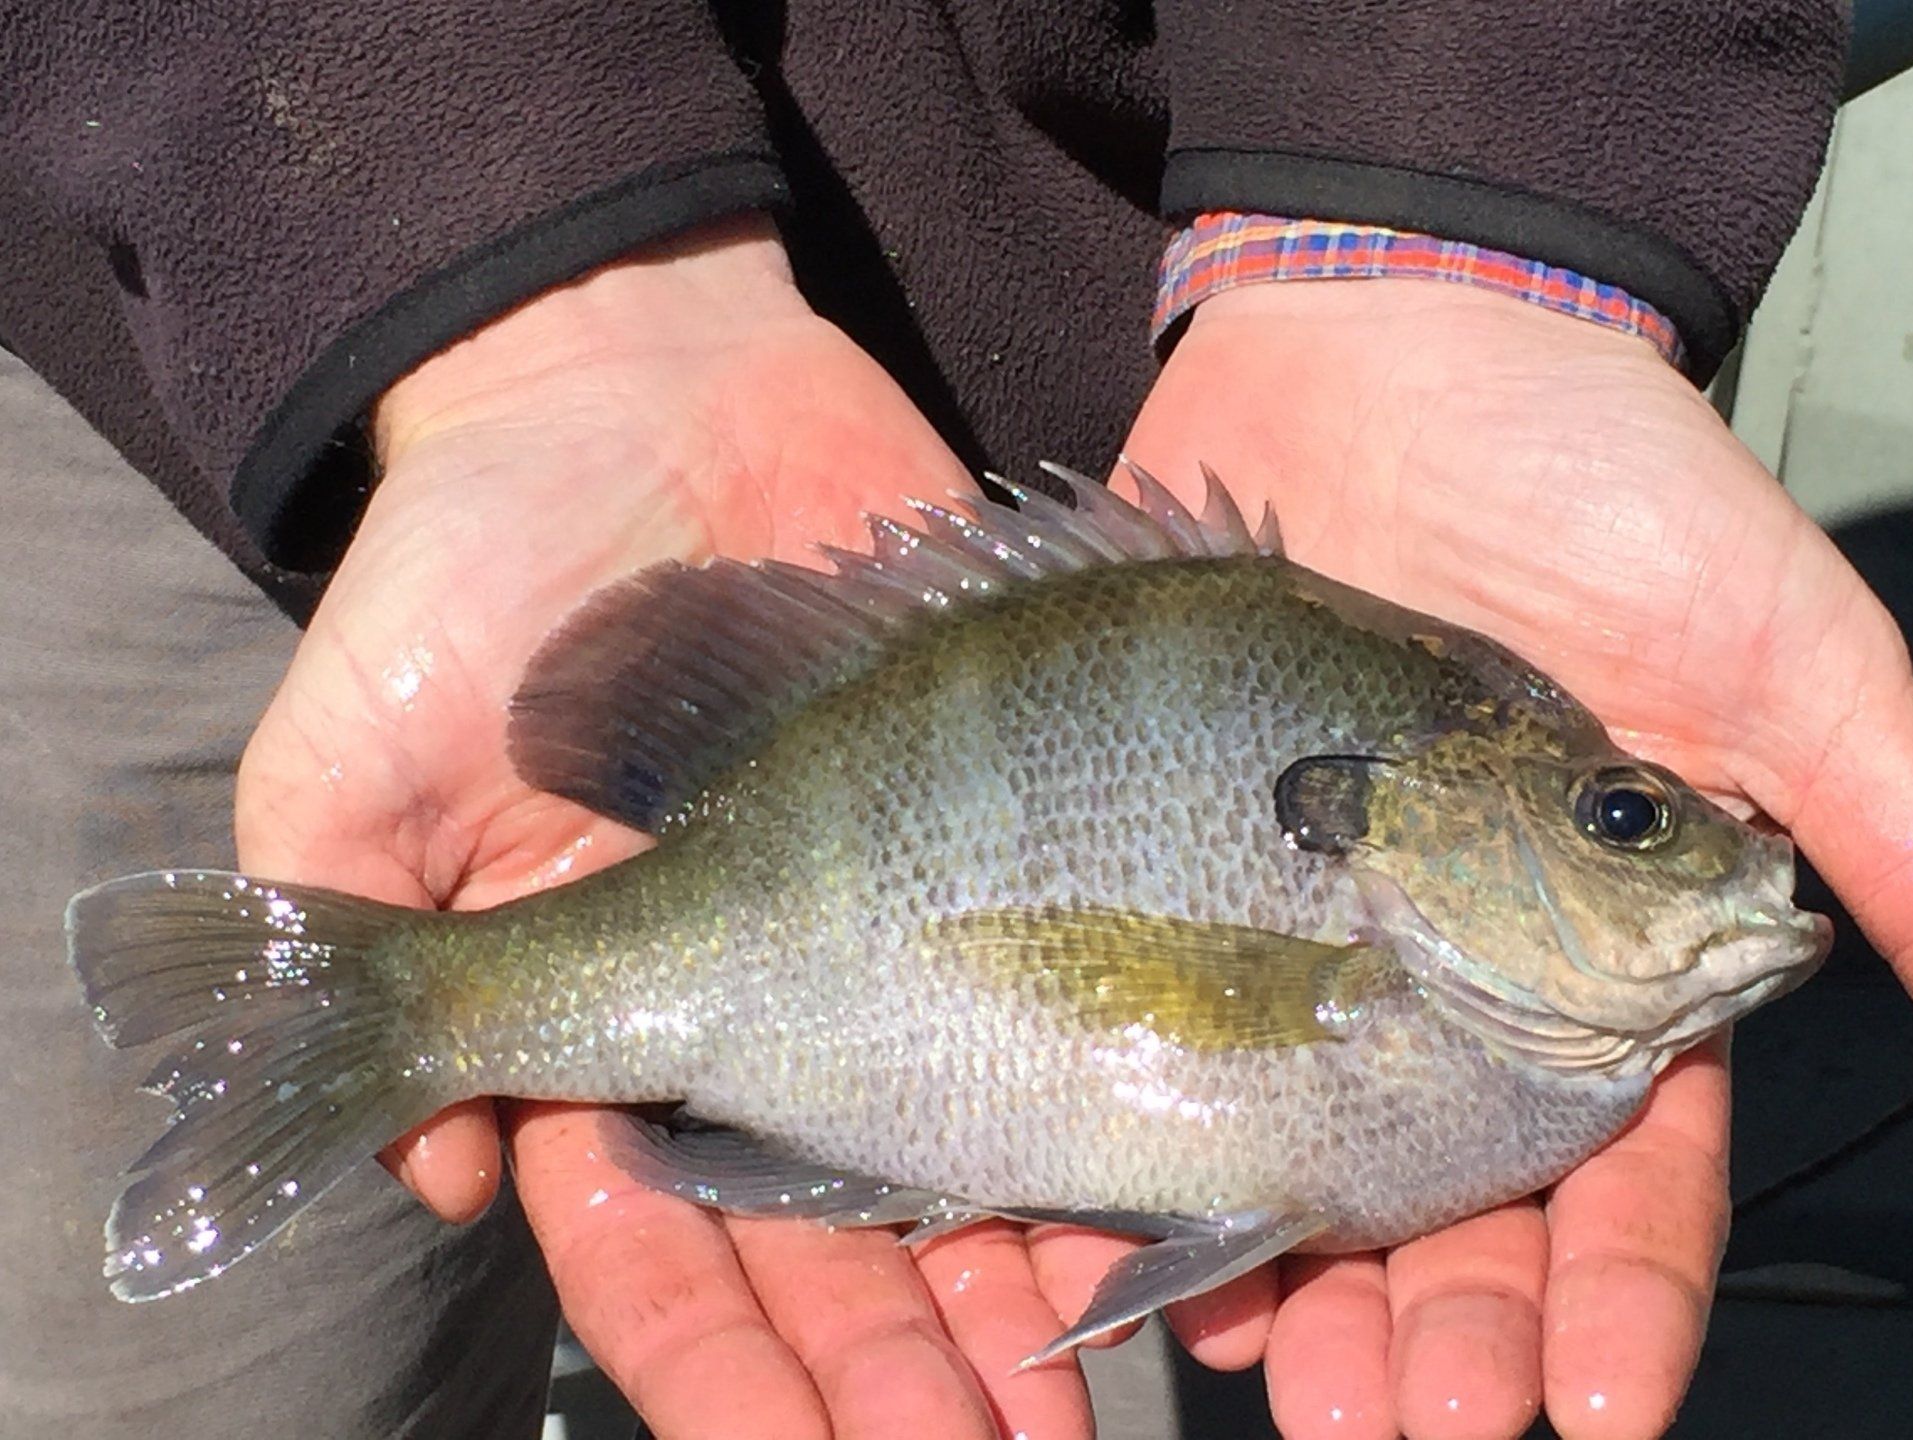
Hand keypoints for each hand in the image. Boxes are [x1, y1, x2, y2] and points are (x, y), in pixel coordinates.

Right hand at [234, 218, 1097, 1438]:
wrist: (634, 376)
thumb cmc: (467, 560)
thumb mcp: (354, 752)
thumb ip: (360, 948)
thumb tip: (432, 1185)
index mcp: (621, 1001)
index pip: (660, 1233)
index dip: (722, 1355)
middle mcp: (771, 979)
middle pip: (838, 1226)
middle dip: (889, 1359)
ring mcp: (895, 908)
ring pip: (969, 1135)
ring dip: (1014, 1277)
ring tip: (1072, 1390)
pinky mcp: (1012, 807)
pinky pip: (1076, 968)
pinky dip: (1108, 1076)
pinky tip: (1167, 1198)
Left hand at [1118, 278, 1912, 1439]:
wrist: (1387, 336)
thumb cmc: (1599, 473)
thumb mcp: (1771, 633)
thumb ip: (1874, 803)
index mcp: (1602, 944)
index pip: (1627, 1163)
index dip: (1618, 1291)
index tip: (1588, 1401)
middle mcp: (1441, 956)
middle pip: (1448, 1193)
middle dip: (1441, 1327)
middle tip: (1406, 1431)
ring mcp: (1293, 918)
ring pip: (1292, 1144)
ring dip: (1298, 1280)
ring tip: (1293, 1386)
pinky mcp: (1159, 852)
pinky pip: (1140, 1019)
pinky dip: (1139, 1132)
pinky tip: (1122, 1239)